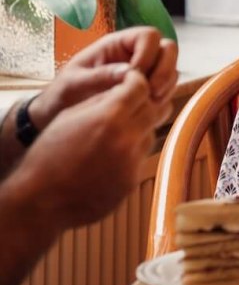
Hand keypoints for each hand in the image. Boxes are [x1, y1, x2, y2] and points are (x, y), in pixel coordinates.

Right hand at [19, 65, 173, 226]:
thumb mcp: (70, 116)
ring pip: (149, 134)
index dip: (135, 82)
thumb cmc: (48, 155)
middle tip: (124, 107)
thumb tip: (123, 89)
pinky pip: (140, 158)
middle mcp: (127, 139)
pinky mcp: (131, 182)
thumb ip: (101, 100)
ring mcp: (132, 163)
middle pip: (151, 109)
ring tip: (113, 135)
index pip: (141, 87)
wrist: (40, 201)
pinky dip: (131, 153)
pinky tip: (109, 158)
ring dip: (137, 129)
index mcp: (110, 117)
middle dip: (140, 104)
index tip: (129, 84)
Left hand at [29, 28, 177, 132]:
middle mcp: (134, 55)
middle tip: (152, 92)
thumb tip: (129, 72)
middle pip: (168, 49)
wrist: (57, 118)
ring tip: (149, 104)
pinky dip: (163, 100)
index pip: (148, 36)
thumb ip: (99, 76)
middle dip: (165, 70)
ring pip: (171, 70)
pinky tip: (147, 113)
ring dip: (166, 86)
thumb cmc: (61, 95)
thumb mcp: (73, 83)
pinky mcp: (146, 93)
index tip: (136, 76)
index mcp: (116, 45)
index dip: (148, 53)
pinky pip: (167, 91)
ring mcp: (144, 74)